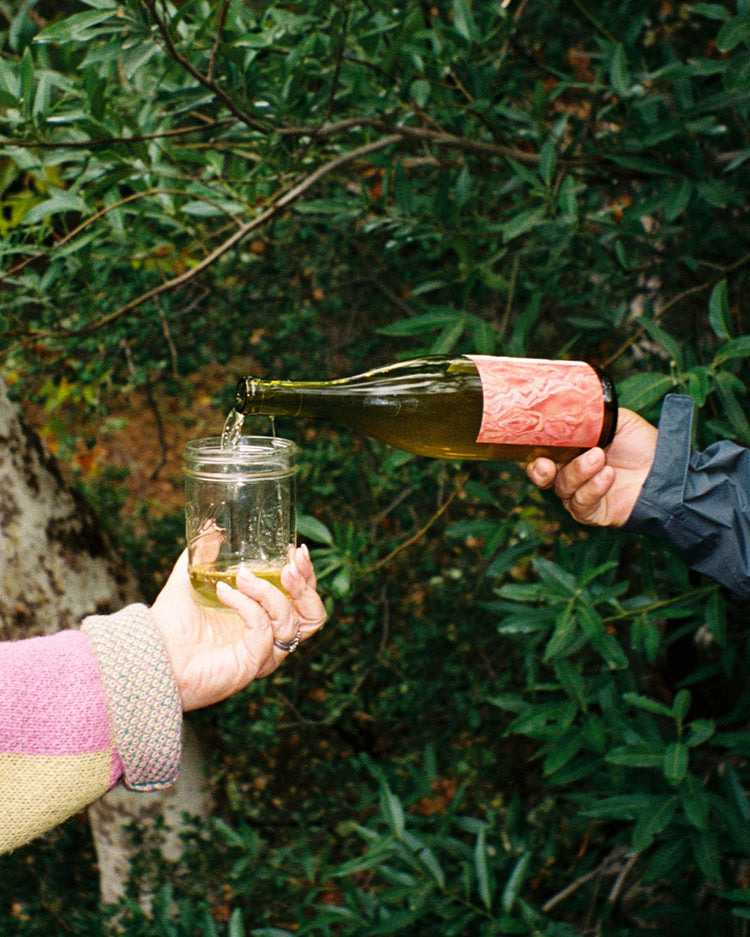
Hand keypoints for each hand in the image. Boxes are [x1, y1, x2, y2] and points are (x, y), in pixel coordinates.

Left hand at [150, 544, 325, 710]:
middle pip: (313, 615)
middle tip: (288, 564)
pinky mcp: (252, 663)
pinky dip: (246, 605)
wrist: (150, 655)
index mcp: (263, 619)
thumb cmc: (170, 627)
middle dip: (305, 585)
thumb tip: (212, 526)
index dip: (307, 575)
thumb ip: (203, 555)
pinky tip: (223, 592)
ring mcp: (263, 654)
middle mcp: (269, 639)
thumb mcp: (190, 581)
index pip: (303, 600)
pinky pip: (262, 628)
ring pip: (291, 621)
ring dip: (270, 591)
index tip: (296, 549)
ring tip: (242, 576)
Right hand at [525, 408, 657, 526]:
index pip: (540, 453)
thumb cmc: (642, 444)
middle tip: (545, 463)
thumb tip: (566, 406)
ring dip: (578, 472)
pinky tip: (607, 475)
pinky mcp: (593, 513)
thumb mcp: (615, 420)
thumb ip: (590, 415)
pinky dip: (592, 488)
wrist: (668, 469)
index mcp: (570, 452)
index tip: (530, 443)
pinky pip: (581, 505)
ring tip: (600, 458)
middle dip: (538, 471)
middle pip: (541, 476)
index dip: (530, 452)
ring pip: (562, 488)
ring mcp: (580, 495)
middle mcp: (570, 474)